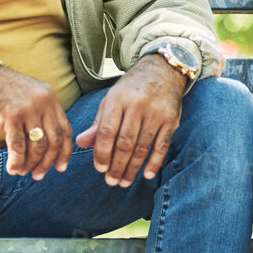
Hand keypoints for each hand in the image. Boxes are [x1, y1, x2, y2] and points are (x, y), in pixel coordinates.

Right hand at [0, 65, 72, 178]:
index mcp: (50, 98)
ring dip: (30, 163)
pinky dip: (16, 161)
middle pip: (53, 140)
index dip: (64, 152)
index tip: (60, 167)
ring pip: (37, 146)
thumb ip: (41, 116)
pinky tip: (12, 168)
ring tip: (22, 171)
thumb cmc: (2, 92)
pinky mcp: (11, 116)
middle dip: (47, 162)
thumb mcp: (29, 99)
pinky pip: (18, 146)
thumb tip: (47, 148)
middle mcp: (43, 102)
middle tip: (38, 175)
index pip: (65, 129)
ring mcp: (28, 109)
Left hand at [74, 53, 186, 186]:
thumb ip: (97, 123)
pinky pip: (162, 145)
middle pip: (124, 143)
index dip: (101, 153)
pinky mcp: (171, 119)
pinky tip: (147, 174)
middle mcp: (136, 105)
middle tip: (111, 182)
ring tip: (124, 182)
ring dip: (132, 168)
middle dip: (116, 166)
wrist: (162, 70)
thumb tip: (81, 143)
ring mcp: (155, 112)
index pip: (106, 131)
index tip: (100, 169)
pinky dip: (155, 162)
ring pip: (142, 147)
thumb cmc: (131, 89)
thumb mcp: (111, 100)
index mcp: (117, 99)